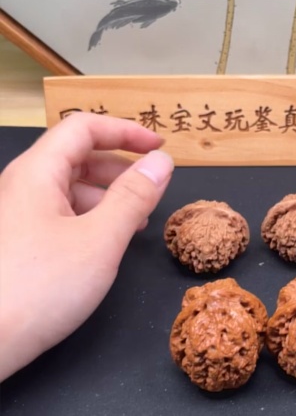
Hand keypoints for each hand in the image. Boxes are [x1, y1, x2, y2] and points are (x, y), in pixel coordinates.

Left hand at [0, 114, 173, 380]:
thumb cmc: (40, 288)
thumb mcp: (100, 240)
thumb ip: (133, 197)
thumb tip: (160, 163)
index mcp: (37, 172)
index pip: (83, 127)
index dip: (125, 130)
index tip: (159, 147)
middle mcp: (21, 185)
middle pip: (75, 154)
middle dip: (119, 163)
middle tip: (153, 184)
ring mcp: (15, 214)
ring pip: (67, 186)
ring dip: (106, 193)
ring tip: (137, 219)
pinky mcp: (16, 241)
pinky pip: (57, 213)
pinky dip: (88, 217)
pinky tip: (105, 242)